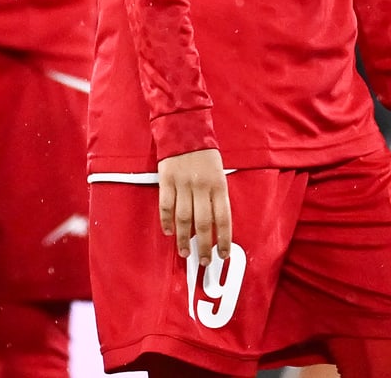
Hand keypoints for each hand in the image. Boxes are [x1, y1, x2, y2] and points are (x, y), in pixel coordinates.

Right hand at [158, 147, 230, 263]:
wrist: (185, 128)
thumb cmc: (205, 154)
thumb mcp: (219, 173)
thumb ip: (217, 196)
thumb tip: (216, 225)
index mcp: (219, 185)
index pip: (224, 219)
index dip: (224, 240)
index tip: (223, 255)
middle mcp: (202, 187)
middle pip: (203, 224)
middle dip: (204, 246)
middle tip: (203, 261)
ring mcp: (183, 184)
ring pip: (183, 219)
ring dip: (183, 239)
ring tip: (185, 253)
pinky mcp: (167, 180)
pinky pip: (166, 206)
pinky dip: (166, 221)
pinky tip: (168, 232)